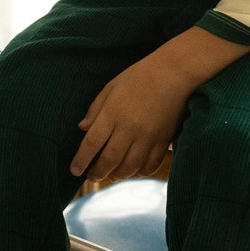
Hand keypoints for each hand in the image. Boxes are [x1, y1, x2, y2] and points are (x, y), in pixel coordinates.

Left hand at [71, 28, 249, 180]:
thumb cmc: (139, 76)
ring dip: (118, 175)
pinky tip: (134, 171)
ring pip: (130, 166)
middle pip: (110, 159)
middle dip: (98, 172)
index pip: (92, 143)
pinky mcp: (164, 140)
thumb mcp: (111, 87)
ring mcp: (148, 136)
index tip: (75, 170)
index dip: (81, 160)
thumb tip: (82, 128)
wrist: (174, 73)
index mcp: (112, 113)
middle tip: (91, 177)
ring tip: (111, 175)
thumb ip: (95, 109)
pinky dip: (140, 172)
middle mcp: (129, 128)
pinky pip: (151, 164)